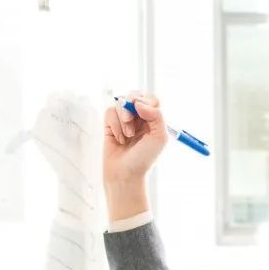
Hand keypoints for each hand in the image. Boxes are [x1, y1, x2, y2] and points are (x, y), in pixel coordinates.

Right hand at [101, 91, 166, 208]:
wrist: (125, 174)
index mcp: (154, 120)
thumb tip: (138, 102)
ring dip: (123, 119)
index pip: (151, 98)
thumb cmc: (144, 158)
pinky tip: (118, 139)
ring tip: (127, 136)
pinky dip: (114, 125)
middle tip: (130, 121)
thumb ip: (156, 115)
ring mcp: (124, 120)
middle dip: (131, 106)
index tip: (142, 111)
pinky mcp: (110, 125)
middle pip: (134, 96)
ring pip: (120, 103)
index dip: (145, 100)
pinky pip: (109, 111)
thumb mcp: (159, 137)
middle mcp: (140, 118)